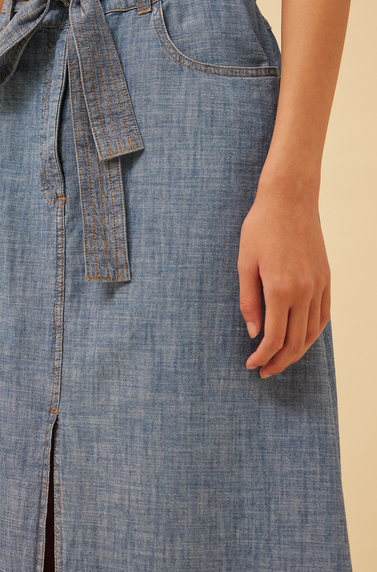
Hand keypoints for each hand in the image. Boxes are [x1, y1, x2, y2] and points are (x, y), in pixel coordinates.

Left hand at [237, 188, 330, 377]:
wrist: (290, 200)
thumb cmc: (261, 228)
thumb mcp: (244, 263)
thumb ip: (249, 301)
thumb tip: (254, 332)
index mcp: (280, 289)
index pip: (274, 338)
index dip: (262, 357)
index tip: (251, 364)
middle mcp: (304, 291)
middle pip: (296, 342)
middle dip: (279, 362)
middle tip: (264, 371)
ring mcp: (318, 285)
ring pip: (312, 332)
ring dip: (298, 352)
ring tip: (281, 360)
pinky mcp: (326, 278)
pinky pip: (323, 315)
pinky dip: (313, 333)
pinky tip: (301, 338)